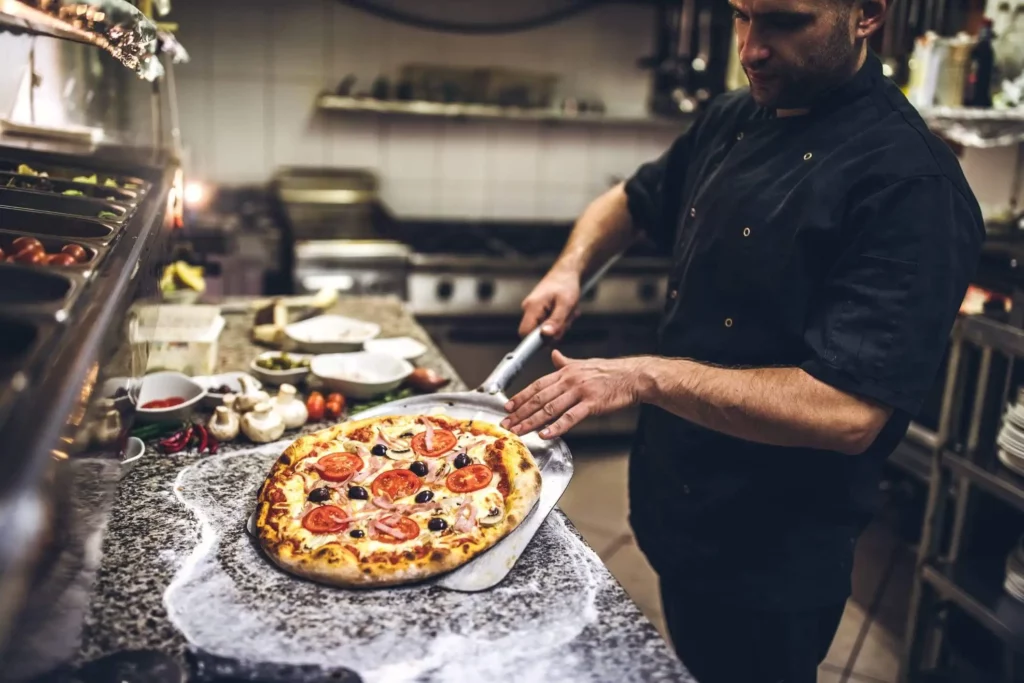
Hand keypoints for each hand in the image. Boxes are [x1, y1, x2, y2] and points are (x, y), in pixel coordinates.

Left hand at [501, 350, 646, 438]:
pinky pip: (570, 417)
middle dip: (521, 412)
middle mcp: (570, 381)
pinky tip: (545, 434)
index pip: (537, 385)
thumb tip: (554, 355)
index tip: (508, 407)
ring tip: (520, 431)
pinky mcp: (592, 404)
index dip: (520, 397)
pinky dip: (556, 427)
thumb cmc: (611, 372)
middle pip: (539, 398)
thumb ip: (566, 362)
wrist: (634, 376)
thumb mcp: (584, 363)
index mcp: (566, 372)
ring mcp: (580, 392)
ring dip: (532, 421)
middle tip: (507, 423)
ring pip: (550, 408)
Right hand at [518, 269, 580, 339]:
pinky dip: (558, 321)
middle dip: (554, 331)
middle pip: (536, 334)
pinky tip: (564, 312)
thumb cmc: (566, 284)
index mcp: (532, 307)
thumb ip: (556, 320)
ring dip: (559, 325)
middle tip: (566, 320)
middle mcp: (528, 309)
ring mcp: (533, 310)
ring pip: (544, 329)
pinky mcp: (539, 311)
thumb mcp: (566, 304)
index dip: (535, 342)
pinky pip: (547, 323)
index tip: (550, 340)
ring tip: (567, 313)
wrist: (566, 272)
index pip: (524, 333)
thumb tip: (546, 335)